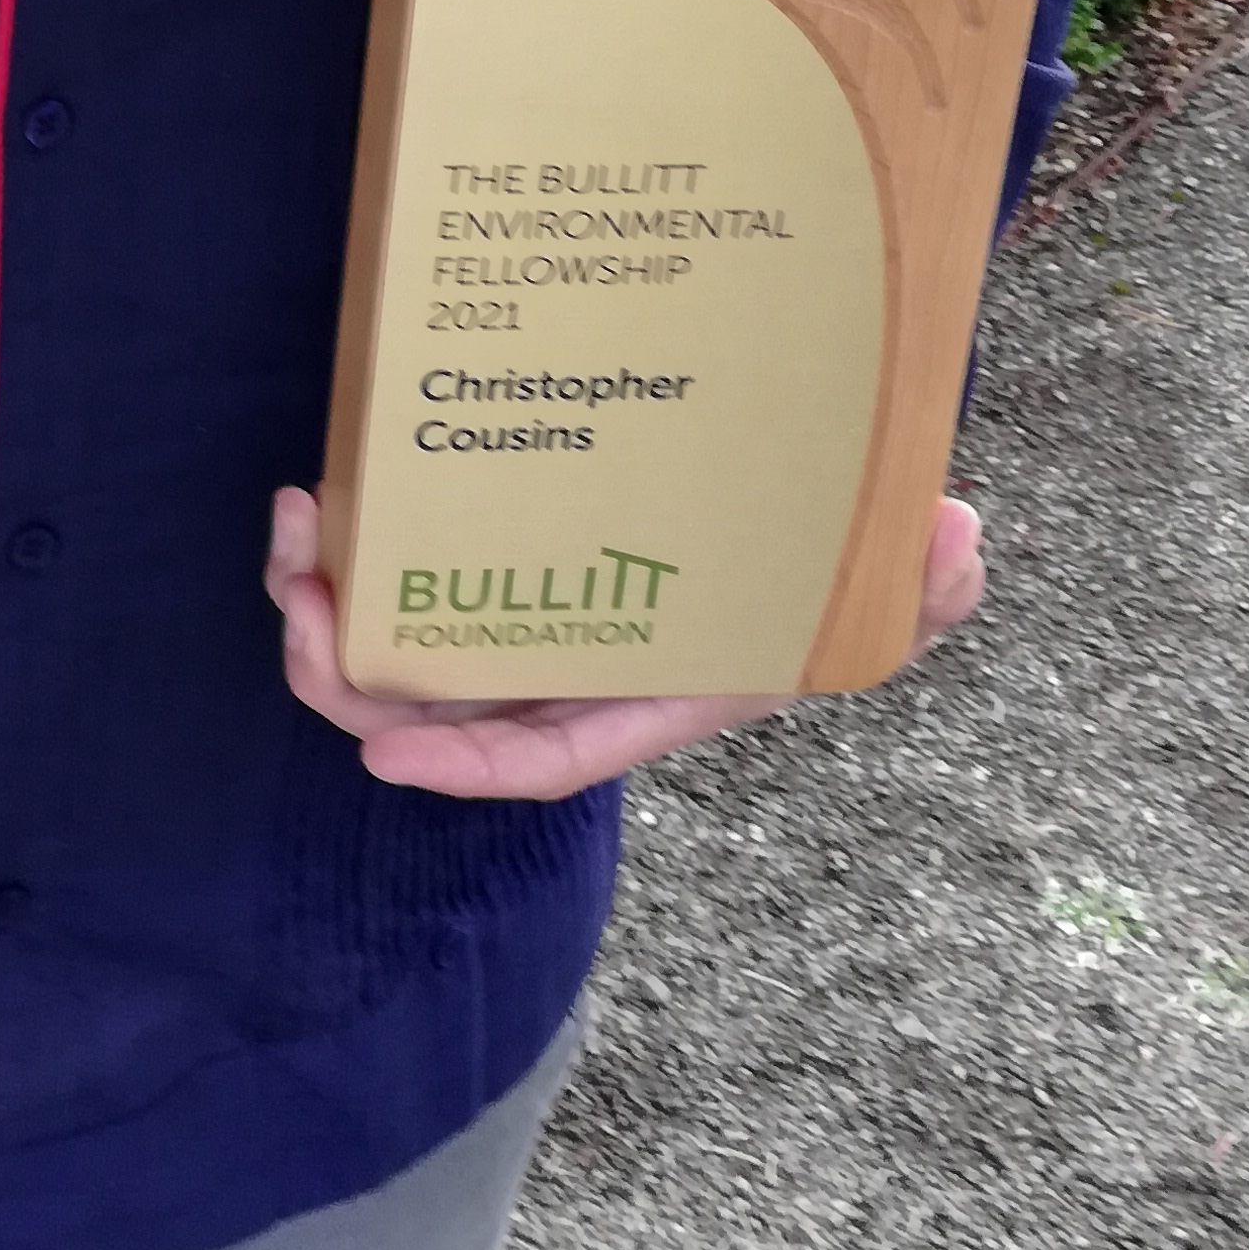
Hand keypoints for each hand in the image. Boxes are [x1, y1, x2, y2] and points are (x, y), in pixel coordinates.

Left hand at [266, 485, 985, 799]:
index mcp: (644, 699)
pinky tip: (335, 484)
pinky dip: (363, 541)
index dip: (463, 765)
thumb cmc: (835, 561)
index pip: (545, 759)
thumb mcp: (896, 588)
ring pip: (396, 634)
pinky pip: (407, 562)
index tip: (384, 748)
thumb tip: (950, 540)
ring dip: (326, 598)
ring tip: (298, 518)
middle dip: (343, 669)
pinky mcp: (499, 542)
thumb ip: (923, 588)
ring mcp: (526, 606)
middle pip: (431, 704)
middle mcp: (571, 666)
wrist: (802, 489)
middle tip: (304, 581)